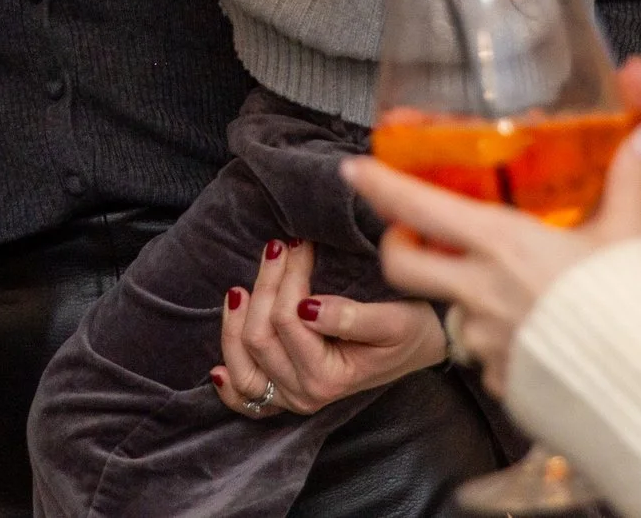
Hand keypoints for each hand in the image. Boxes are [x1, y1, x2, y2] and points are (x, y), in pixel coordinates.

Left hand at [210, 237, 444, 416]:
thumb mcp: (393, 321)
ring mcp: (291, 397)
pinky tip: (217, 369)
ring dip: (235, 323)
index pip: (287, 319)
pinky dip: (229, 384)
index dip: (289, 276)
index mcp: (329, 379)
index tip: (300, 241)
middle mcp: (305, 395)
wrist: (423, 344)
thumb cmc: (411, 329)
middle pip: (260, 336)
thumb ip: (350, 318)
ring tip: (241, 288)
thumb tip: (308, 307)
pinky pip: (245, 399)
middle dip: (266, 284)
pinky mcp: (285, 394)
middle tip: (279, 246)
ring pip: (243, 363)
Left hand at [343, 123, 640, 396]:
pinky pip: (484, 355)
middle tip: (411, 233)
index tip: (354, 168)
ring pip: (448, 311)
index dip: (381, 184)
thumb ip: (631, 179)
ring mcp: (486, 341)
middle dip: (397, 245)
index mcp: (502, 245)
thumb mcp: (632, 233)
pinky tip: (532, 332)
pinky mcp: (501, 381)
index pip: (420, 207)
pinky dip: (496, 339)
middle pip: (401, 266)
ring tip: (499, 287)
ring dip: (461, 296)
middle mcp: (480, 292)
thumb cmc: (634, 307)